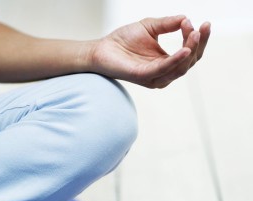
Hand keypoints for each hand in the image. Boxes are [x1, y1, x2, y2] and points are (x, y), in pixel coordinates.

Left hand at [90, 16, 210, 88]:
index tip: (198, 23)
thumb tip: (186, 19)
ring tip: (195, 34)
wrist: (102, 49)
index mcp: (165, 62)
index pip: (189, 53)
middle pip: (189, 62)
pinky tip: (185, 50)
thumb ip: (168, 24)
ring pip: (179, 68)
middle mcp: (163, 72)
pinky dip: (175, 61)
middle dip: (199, 45)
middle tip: (203, 28)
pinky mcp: (143, 77)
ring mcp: (154, 77)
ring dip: (190, 51)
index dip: (197, 39)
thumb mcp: (150, 27)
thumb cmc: (124, 40)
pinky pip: (163, 70)